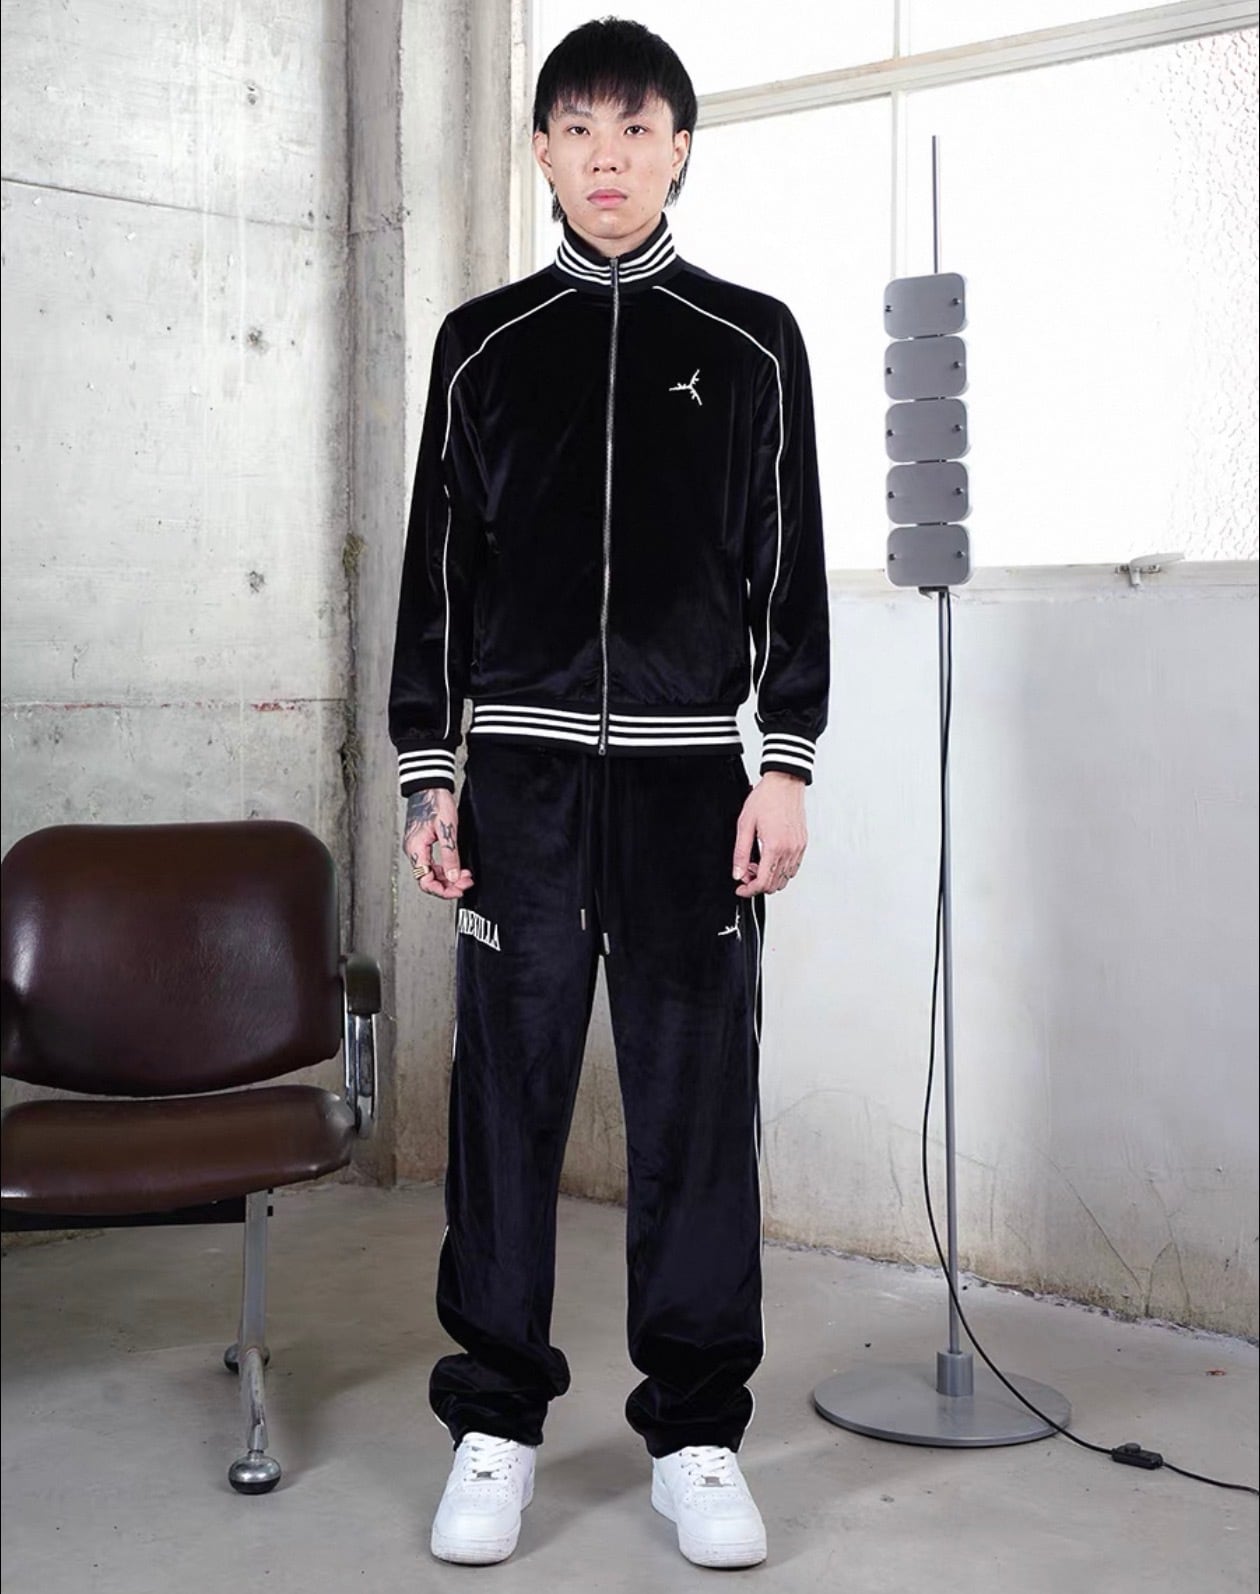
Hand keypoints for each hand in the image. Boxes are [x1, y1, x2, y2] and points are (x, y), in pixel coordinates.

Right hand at [403, 788, 473, 899]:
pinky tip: (458, 867)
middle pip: (429, 879)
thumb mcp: (447, 830)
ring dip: (449, 877)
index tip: (458, 889)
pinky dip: (446, 868)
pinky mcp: (423, 843)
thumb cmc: (435, 802)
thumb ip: (450, 855)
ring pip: (432, 872)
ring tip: (465, 876)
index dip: (443, 890)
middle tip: (466, 882)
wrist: (430, 786)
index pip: (425, 881)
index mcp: (416, 849)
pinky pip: (433, 863)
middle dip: (449, 884)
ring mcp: (418, 847)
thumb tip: (454, 877)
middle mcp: (414, 851)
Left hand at [732, 771, 806, 897]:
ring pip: (785, 879)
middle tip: (746, 873)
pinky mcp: (802, 844)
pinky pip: (793, 868)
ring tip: (756, 864)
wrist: (785, 783)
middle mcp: (789, 850)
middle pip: (774, 885)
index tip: (741, 888)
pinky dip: (781, 871)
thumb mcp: (745, 825)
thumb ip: (741, 853)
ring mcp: (798, 848)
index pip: (763, 882)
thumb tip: (738, 873)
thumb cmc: (766, 799)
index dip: (749, 890)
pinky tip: (769, 859)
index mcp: (774, 847)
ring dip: (769, 878)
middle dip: (757, 884)